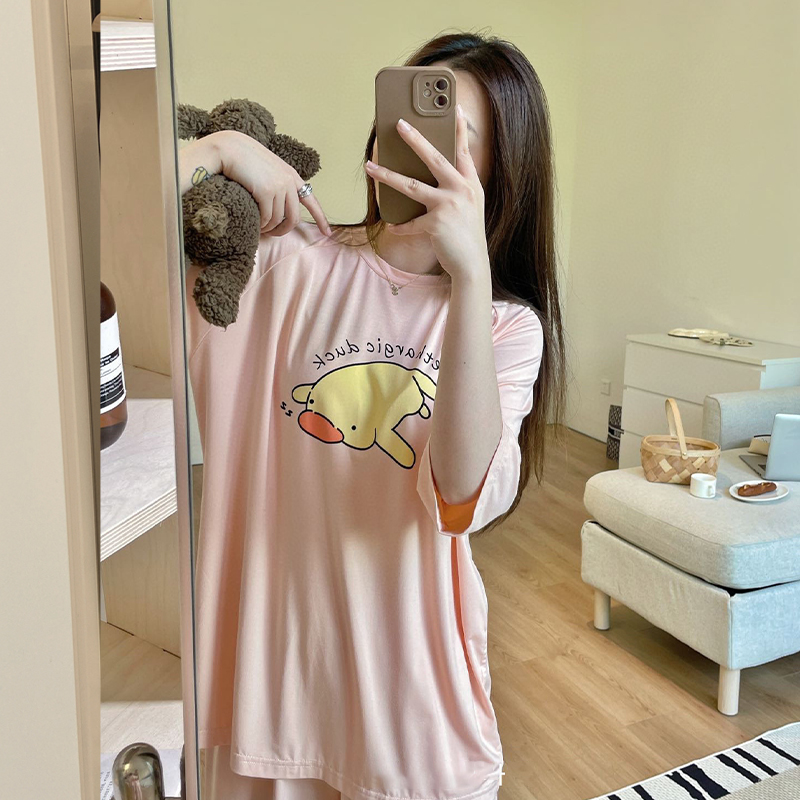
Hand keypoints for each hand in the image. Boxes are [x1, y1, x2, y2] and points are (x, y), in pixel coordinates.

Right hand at [197, 130, 330, 237]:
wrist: (229, 148)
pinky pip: (267, 218)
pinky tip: (256, 226)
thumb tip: (281, 209)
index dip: (321, 218)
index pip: (311, 200)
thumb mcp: (269, 169)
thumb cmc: (245, 160)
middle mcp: (289, 181)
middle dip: (284, 230)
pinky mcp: (266, 192)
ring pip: (279, 220)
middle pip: (294, 218)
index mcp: (292, 176)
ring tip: (260, 229)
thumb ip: (279, 184)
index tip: (328, 233)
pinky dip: (262, 226)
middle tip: (273, 234)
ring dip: (270, 229)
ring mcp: (279, 186)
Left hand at [364, 104, 487, 280]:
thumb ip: (456, 190)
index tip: (455, 107)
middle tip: (400, 124)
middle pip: (433, 158)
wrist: (472, 264)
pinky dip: (401, 226)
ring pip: (411, 185)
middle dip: (415, 139)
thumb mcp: (469, 208)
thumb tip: (429, 178)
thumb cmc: (467, 236)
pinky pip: (410, 222)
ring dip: (387, 175)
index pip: (463, 151)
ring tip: (370, 167)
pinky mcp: (436, 223)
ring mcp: (449, 205)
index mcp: (471, 184)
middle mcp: (461, 190)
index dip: (459, 129)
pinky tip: (392, 226)